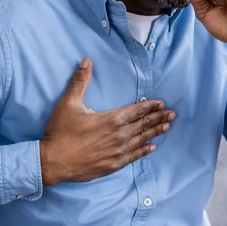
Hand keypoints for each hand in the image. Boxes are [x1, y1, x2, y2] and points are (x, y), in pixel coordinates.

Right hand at [39, 58, 175, 185]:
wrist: (54, 162)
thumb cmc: (61, 132)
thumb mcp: (68, 103)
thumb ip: (79, 82)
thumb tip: (86, 61)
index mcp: (111, 119)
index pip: (136, 110)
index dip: (150, 106)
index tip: (161, 103)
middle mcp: (119, 135)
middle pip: (143, 124)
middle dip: (158, 118)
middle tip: (173, 114)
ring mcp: (118, 151)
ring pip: (141, 139)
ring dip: (155, 132)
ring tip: (167, 127)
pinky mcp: (113, 164)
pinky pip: (134, 156)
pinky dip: (144, 150)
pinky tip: (152, 147)